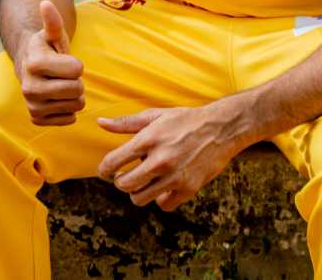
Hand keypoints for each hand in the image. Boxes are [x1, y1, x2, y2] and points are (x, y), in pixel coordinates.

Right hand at [12, 0, 85, 125]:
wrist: (28, 66)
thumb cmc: (46, 48)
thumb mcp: (52, 34)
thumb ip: (53, 21)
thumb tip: (46, 3)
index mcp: (34, 62)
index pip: (77, 70)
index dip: (76, 64)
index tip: (64, 60)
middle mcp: (29, 86)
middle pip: (77, 90)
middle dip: (77, 81)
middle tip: (64, 75)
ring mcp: (31, 104)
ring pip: (76, 106)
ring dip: (74, 96)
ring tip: (61, 85)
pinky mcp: (36, 118)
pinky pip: (69, 119)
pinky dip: (68, 110)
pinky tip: (57, 99)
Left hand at [95, 103, 247, 210]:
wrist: (220, 129)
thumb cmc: (184, 120)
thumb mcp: (154, 116)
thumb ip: (126, 123)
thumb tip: (100, 124)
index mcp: (148, 140)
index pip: (113, 162)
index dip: (104, 169)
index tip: (105, 171)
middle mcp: (160, 160)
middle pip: (125, 185)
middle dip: (120, 182)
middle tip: (124, 176)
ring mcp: (175, 177)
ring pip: (140, 198)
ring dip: (137, 192)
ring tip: (142, 182)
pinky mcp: (188, 189)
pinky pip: (164, 205)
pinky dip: (160, 199)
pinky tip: (161, 187)